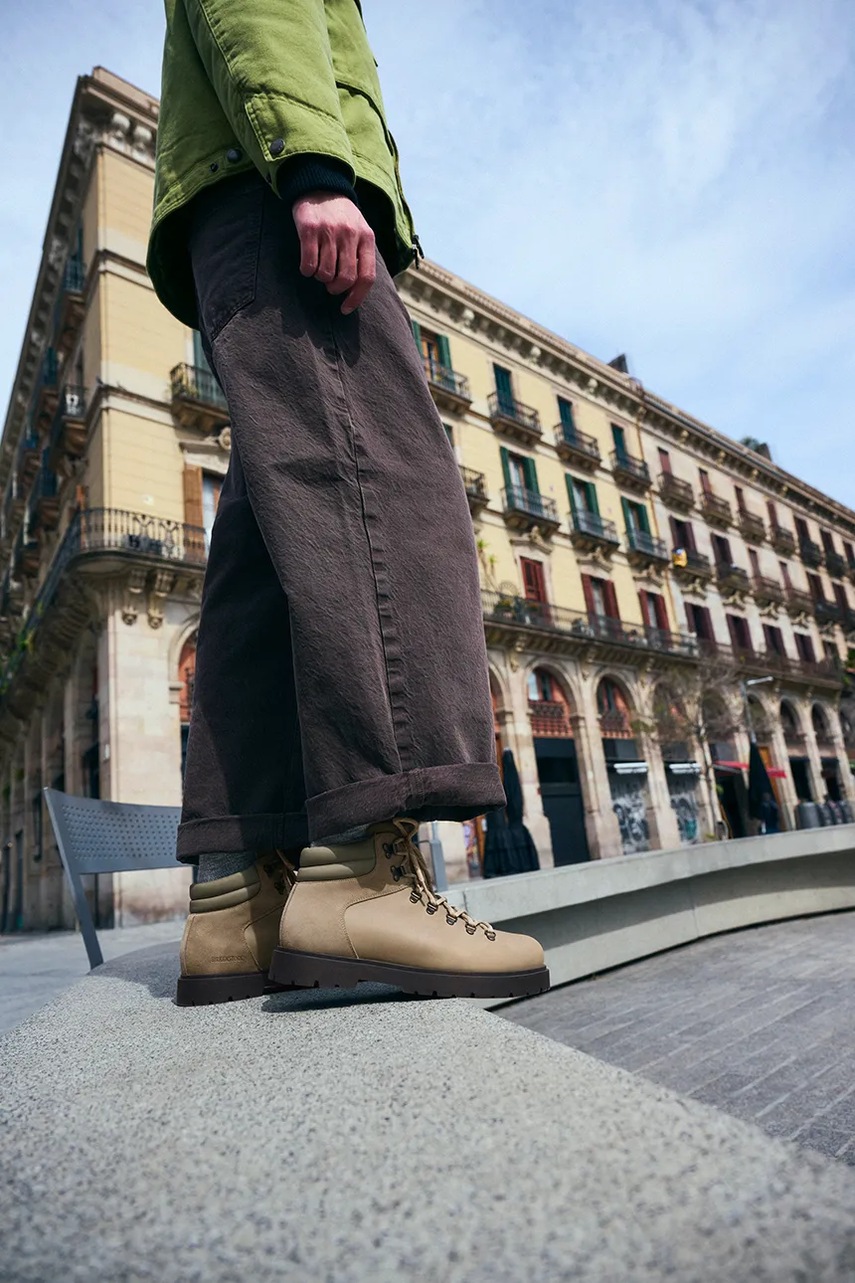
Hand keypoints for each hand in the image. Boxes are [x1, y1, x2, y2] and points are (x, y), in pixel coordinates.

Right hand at [292, 192, 375, 314]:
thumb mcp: (360, 231)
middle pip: (345, 279)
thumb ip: (361, 256)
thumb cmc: (342, 217)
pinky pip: (308, 264)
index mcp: (366, 238)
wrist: (321, 186)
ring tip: (319, 270)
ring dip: (320, 278)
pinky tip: (307, 265)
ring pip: (325, 274)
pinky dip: (307, 271)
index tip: (346, 308)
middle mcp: (350, 234)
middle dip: (336, 289)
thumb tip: (356, 291)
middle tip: (330, 286)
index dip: (356, 297)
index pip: (366, 277)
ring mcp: (329, 231)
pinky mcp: (309, 229)